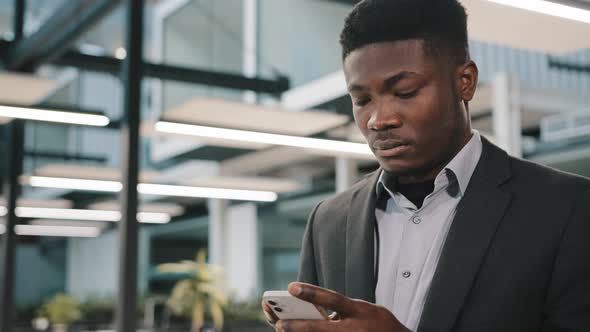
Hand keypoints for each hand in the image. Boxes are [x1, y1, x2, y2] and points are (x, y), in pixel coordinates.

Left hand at [274, 282, 409, 331]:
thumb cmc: (377, 323)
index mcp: (359, 311)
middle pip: (320, 329)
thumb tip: (312, 313)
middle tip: (279, 322)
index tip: (291, 286)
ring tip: (282, 328)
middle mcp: (354, 329)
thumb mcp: (364, 309)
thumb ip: (341, 309)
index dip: (311, 293)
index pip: (333, 300)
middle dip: (297, 326)